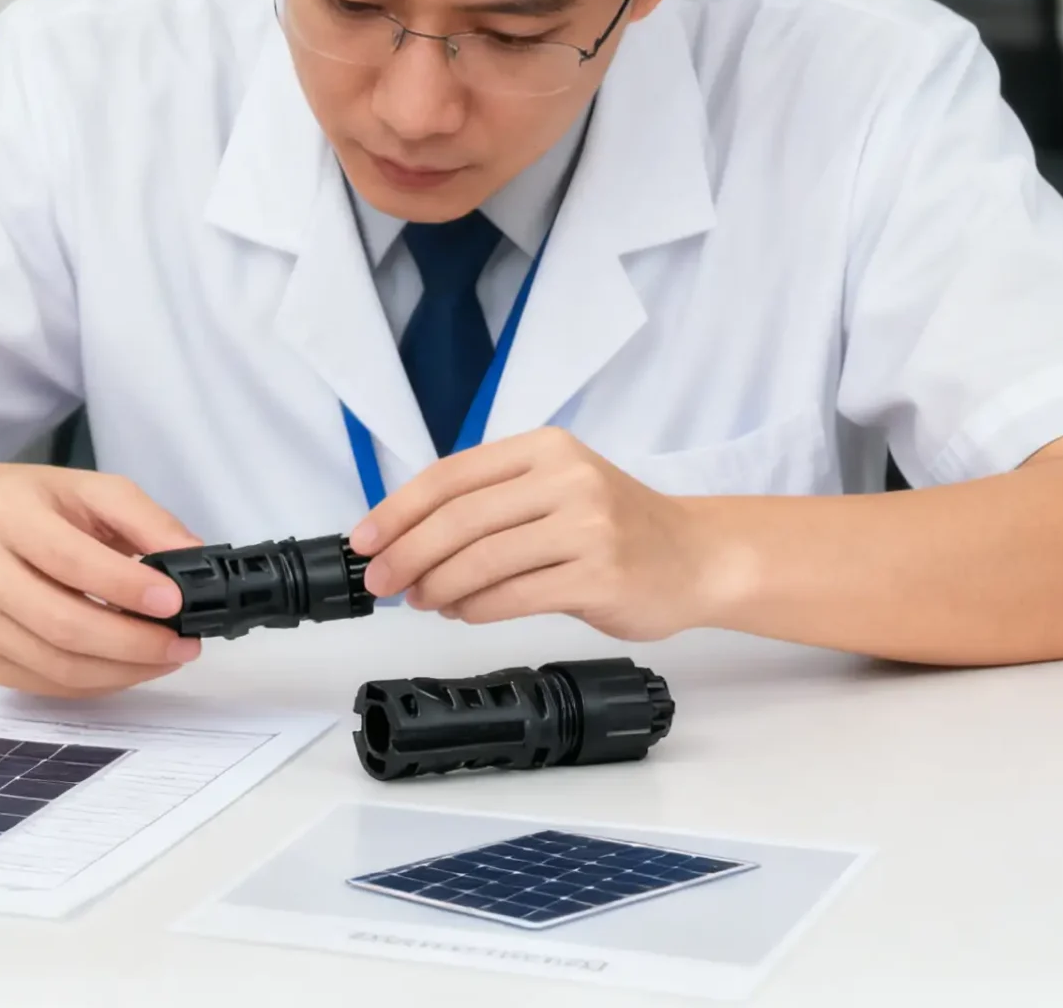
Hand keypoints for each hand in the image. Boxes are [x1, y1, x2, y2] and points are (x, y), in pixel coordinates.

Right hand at [0, 468, 204, 697]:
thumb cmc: (36, 507)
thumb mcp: (90, 490)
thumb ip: (146, 519)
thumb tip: (194, 559)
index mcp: (6, 513)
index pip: (70, 559)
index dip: (126, 587)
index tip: (176, 601)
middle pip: (62, 624)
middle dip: (133, 642)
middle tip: (182, 643)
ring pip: (57, 665)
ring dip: (123, 670)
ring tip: (166, 657)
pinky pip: (48, 684)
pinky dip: (98, 683)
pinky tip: (129, 666)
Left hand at [350, 428, 713, 640]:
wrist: (698, 556)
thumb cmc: (618, 527)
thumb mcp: (557, 489)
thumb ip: (492, 504)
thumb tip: (405, 541)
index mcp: (545, 448)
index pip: (450, 476)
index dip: (397, 510)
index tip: (364, 541)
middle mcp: (566, 479)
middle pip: (458, 519)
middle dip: (406, 555)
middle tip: (380, 582)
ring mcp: (587, 526)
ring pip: (482, 560)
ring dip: (438, 586)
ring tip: (422, 601)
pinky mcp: (600, 575)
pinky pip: (514, 596)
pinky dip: (475, 609)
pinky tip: (463, 613)